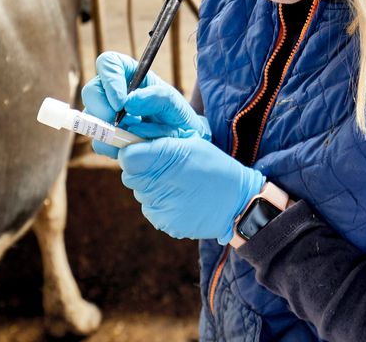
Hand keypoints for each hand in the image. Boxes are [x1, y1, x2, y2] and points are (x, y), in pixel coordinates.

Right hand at [82, 52, 209, 157]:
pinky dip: (113, 149)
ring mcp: (112, 121)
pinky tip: (134, 150)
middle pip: (92, 91)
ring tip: (137, 140)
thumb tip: (130, 110)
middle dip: (101, 108)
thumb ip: (160, 103)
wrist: (190, 158)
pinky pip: (100, 143)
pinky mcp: (112, 143)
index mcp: (136, 79)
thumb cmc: (187, 127)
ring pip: (91, 119)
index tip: (121, 103)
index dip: (110, 79)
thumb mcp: (180, 108)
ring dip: (109, 132)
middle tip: (118, 125)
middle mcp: (119, 97)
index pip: (110, 63)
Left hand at [118, 136, 264, 243]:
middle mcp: (158, 184)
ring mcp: (160, 207)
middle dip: (144, 171)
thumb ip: (160, 141)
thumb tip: (134, 143)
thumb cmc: (216, 167)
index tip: (145, 153)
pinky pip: (152, 210)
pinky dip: (162, 204)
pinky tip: (182, 200)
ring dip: (153, 188)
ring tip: (180, 185)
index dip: (133, 153)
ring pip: (141, 194)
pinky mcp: (165, 223)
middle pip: (131, 176)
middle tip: (168, 169)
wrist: (238, 203)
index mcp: (165, 158)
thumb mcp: (192, 143)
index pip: (127, 157)